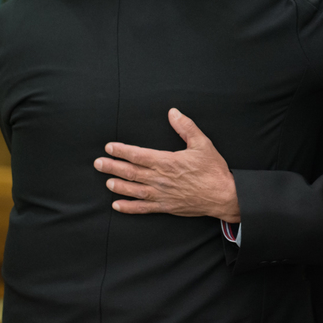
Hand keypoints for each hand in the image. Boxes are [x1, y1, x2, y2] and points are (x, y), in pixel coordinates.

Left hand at [93, 109, 240, 221]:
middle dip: (112, 167)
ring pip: (133, 190)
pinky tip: (117, 205)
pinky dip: (129, 208)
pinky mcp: (166, 206)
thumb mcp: (203, 144)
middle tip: (98, 163)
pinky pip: (143, 208)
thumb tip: (173, 113)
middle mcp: (160, 179)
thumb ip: (186, 127)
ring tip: (107, 182)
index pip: (138, 155)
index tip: (109, 148)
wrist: (224, 195)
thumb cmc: (214, 170)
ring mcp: (162, 194)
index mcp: (167, 162)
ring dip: (118, 186)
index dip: (122, 151)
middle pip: (131, 172)